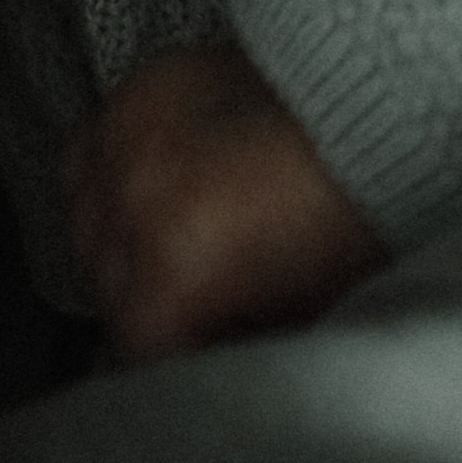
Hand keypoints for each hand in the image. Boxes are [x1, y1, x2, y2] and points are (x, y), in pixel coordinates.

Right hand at [62, 46, 386, 360]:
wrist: (377, 103)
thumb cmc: (352, 208)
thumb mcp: (298, 307)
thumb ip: (235, 341)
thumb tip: (200, 366)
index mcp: (181, 267)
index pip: (133, 345)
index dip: (168, 356)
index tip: (191, 352)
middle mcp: (139, 204)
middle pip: (104, 286)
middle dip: (146, 299)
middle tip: (195, 299)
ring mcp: (129, 143)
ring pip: (84, 223)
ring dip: (118, 241)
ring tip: (173, 242)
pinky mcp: (135, 96)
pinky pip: (86, 160)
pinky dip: (111, 182)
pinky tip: (150, 194)